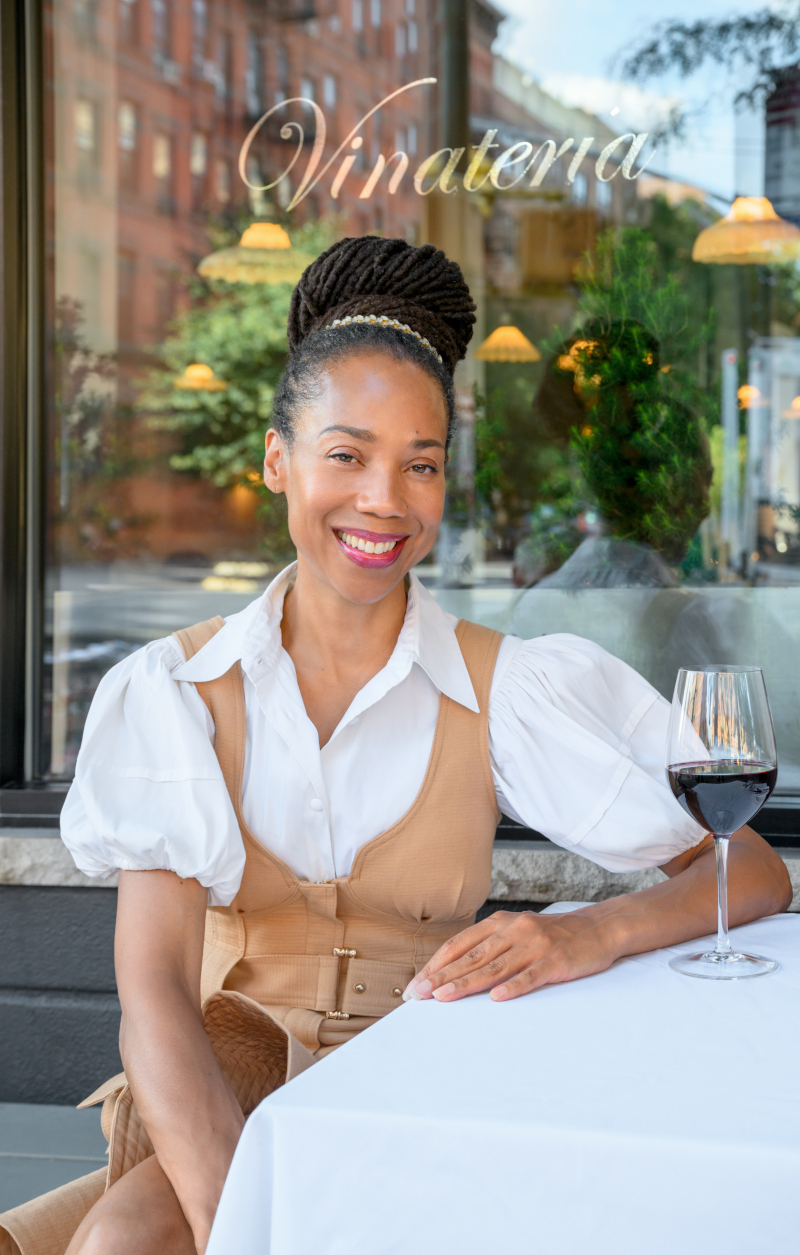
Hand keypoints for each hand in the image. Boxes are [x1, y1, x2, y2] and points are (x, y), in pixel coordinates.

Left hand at [402, 908, 621, 1002]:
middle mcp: (514, 930)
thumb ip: (489, 947)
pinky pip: (530, 976)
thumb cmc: (551, 936)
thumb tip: (452, 970)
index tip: (416, 984)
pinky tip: (496, 998)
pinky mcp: (555, 961)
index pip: (460, 944)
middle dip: (441, 976)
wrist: (598, 928)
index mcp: (500, 923)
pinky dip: (513, 987)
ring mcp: (535, 945)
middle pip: (471, 956)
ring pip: (494, 967)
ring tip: (444, 997)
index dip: (436, 964)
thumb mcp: (517, 932)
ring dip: (467, 983)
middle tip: (418, 995)